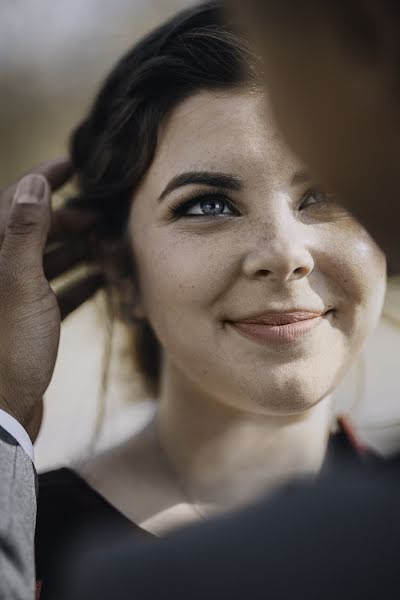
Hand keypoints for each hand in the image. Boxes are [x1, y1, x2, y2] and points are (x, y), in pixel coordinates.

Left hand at [0, 159, 102, 437]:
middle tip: (100, 214)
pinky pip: (55, 294)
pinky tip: (99, 280)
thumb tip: (34, 182)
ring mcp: (15, 300)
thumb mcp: (19, 284)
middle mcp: (0, 274)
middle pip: (34, 233)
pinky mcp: (29, 324)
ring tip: (104, 243)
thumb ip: (25, 233)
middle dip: (67, 220)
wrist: (4, 412)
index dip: (43, 179)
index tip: (72, 162)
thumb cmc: (9, 349)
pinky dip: (76, 285)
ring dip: (76, 252)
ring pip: (47, 263)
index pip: (16, 204)